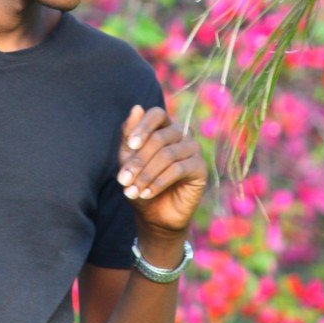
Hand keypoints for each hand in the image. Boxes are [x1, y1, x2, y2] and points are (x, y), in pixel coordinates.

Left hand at [117, 105, 206, 235]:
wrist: (154, 214)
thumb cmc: (139, 182)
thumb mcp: (128, 159)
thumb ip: (129, 136)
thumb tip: (137, 107)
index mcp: (163, 126)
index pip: (156, 114)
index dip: (143, 126)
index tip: (130, 145)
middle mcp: (181, 133)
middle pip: (159, 137)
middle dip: (138, 160)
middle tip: (123, 180)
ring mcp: (193, 149)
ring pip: (167, 155)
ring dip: (146, 174)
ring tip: (132, 191)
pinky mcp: (200, 168)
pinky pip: (178, 169)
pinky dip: (158, 182)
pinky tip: (146, 194)